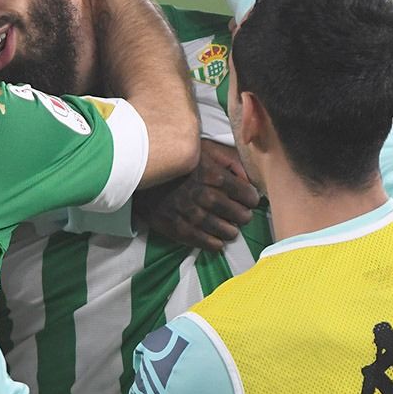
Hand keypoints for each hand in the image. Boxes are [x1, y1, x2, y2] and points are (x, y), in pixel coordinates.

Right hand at [134, 140, 260, 250]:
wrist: (141, 168)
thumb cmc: (178, 158)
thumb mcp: (205, 149)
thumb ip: (230, 161)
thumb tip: (247, 178)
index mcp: (213, 175)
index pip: (245, 194)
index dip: (251, 199)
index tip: (250, 201)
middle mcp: (204, 196)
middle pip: (237, 214)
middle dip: (243, 216)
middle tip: (242, 216)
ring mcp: (189, 213)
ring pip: (222, 230)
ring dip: (231, 231)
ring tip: (231, 229)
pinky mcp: (175, 226)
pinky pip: (202, 241)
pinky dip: (214, 244)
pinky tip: (218, 242)